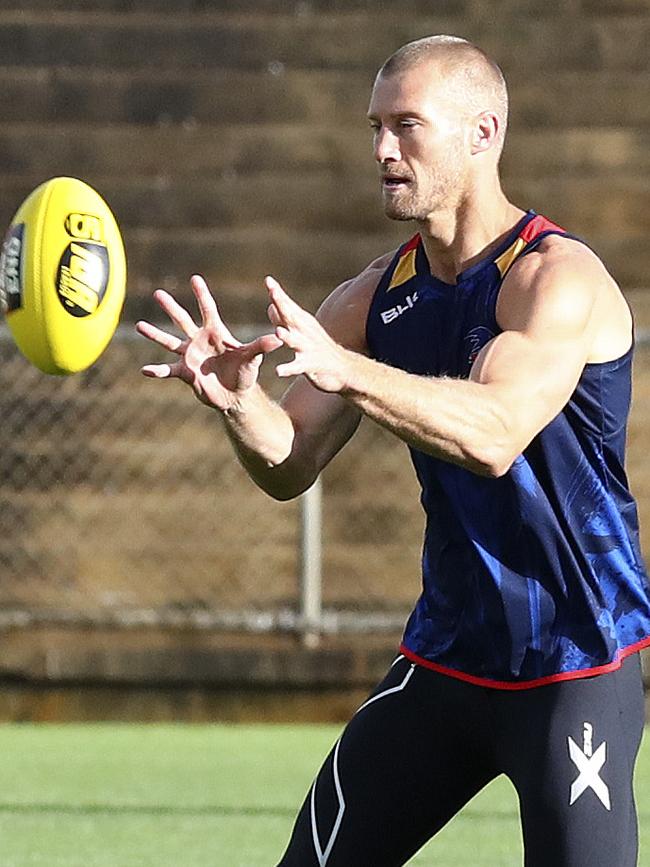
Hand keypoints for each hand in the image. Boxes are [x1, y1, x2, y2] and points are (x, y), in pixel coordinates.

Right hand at [136, 275, 281, 410]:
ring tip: (138, 325)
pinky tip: (144, 370)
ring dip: (155, 334)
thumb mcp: (254, 359)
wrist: (235, 395)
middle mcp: (200, 341)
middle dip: (170, 307)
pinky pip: (168, 370)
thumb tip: (279, 338)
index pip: (208, 309)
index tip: (194, 278)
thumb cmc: (246, 373)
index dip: (202, 294)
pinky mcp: (185, 373)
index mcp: (216, 333)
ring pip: (169, 341)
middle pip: (182, 320)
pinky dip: (157, 370)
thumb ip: (262, 347)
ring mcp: (190, 356)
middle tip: (157, 293)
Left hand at [266, 276, 349, 392]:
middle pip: (291, 316)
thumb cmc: (318, 348)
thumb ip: (283, 319)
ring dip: (287, 336)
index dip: (278, 293)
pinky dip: (288, 368)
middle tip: (272, 291)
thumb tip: (270, 306)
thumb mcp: (301, 331)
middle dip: (282, 303)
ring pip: (296, 341)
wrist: (343, 368)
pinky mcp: (311, 365)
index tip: (268, 279)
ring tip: (278, 331)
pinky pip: (298, 366)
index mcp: (302, 322)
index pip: (288, 305)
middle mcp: (305, 331)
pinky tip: (278, 371)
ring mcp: (309, 348)